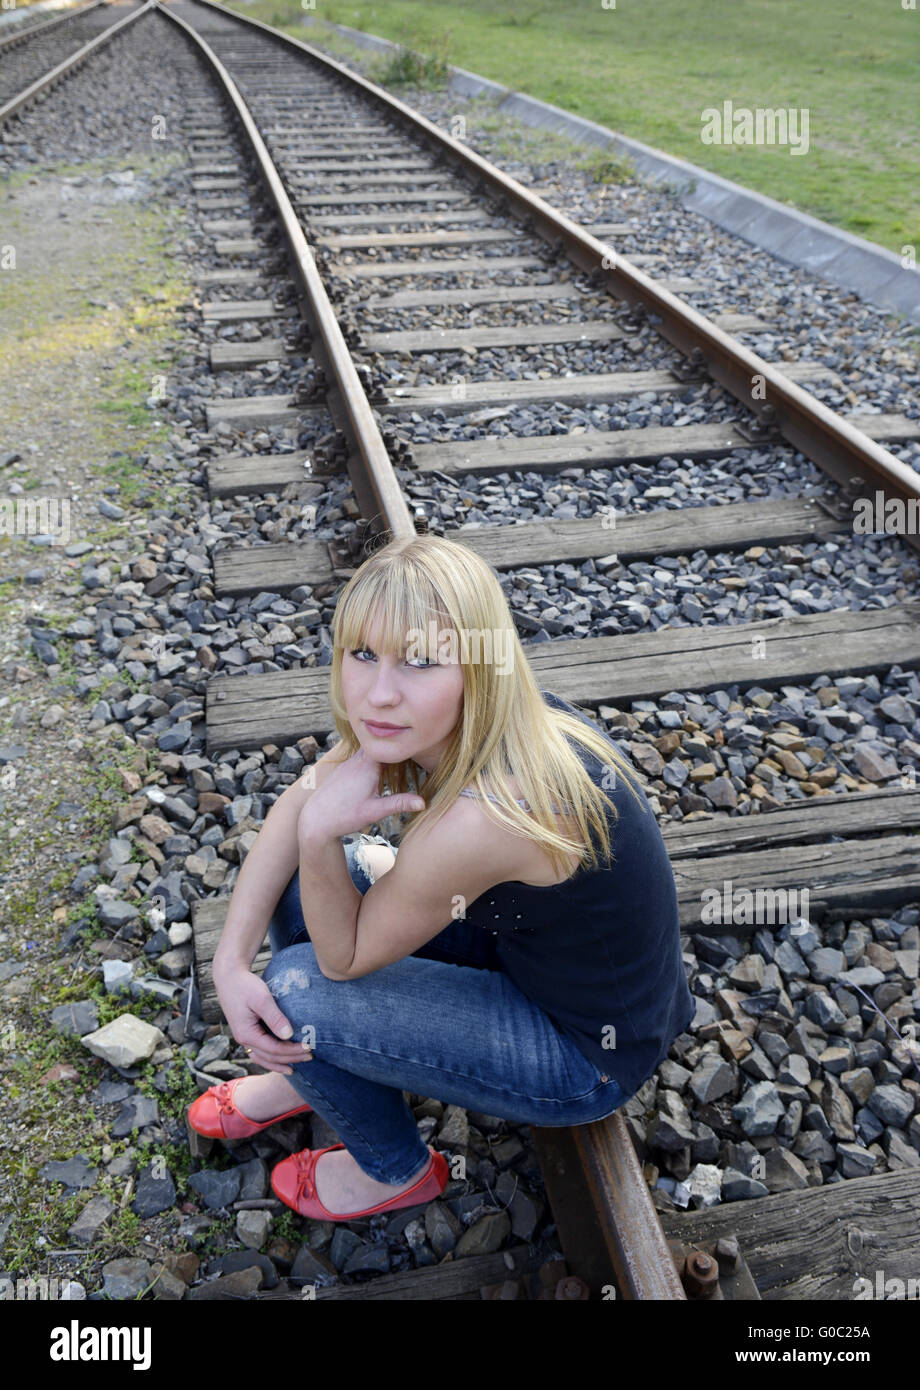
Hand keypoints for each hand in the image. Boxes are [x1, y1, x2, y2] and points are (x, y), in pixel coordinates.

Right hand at [214, 962, 312, 1073]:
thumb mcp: (261, 999)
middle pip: (270, 1057)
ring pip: (264, 1058)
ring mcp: (244, 1038)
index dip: (293, 1050)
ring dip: (281, 1063)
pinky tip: (281, 1060)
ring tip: (297, 1066)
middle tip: (311, 1057)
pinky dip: (271, 1059)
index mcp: (247, 1034)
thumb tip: (288, 1035)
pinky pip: (260, 1052)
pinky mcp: (247, 1032)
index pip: (274, 1050)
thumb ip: (275, 1018)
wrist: (229, 977)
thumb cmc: (245, 986)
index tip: (309, 1047)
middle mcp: (244, 1040)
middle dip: (291, 1058)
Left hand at [297, 747, 424, 841]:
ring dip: (382, 750)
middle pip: (379, 744)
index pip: (389, 745)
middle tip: (411, 742)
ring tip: (398, 751)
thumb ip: (399, 804)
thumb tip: (424, 803)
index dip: (402, 741)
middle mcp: (357, 760)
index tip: (416, 740)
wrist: (316, 819)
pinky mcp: (343, 768)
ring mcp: (349, 763)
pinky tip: (378, 764)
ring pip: (369, 749)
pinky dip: (371, 756)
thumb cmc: (345, 816)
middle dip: (394, 744)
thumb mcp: (375, 812)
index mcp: (368, 767)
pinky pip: (361, 756)